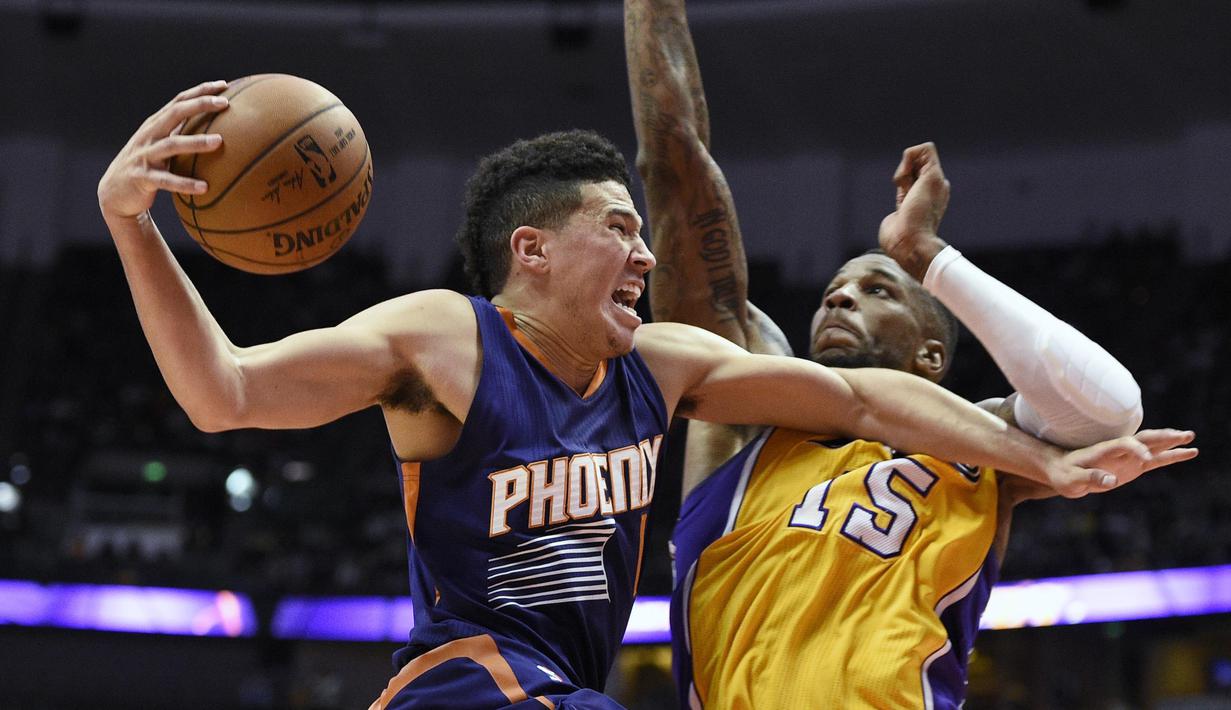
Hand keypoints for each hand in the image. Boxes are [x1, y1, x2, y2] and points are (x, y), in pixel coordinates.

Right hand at [97, 80, 229, 222]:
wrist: (115, 191)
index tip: (224, 85)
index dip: (200, 92)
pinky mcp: (142, 178)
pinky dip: (185, 183)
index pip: (179, 101)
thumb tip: (216, 126)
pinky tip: (204, 187)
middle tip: (225, 103)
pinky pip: (166, 180)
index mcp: (156, 125)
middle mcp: (149, 135)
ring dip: (196, 142)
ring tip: (219, 141)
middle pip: (175, 113)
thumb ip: (181, 133)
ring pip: (171, 145)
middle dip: (200, 105)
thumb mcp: (162, 145)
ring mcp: (145, 155)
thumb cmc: (148, 165)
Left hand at [877, 142, 950, 281]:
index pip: (917, 177)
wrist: (910, 245)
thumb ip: (900, 210)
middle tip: (902, 195)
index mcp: (930, 199)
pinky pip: (925, 149)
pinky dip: (908, 159)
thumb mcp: (897, 221)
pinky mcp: (934, 175)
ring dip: (905, 166)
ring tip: (902, 187)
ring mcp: (938, 182)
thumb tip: (897, 215)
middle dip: (905, 173)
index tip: (900, 202)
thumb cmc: (899, 240)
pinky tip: (903, 180)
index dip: (903, 182)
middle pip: (920, 163)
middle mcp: (937, 188)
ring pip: (923, 153)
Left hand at [1047, 428, 1197, 497]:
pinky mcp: (1133, 466)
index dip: (1136, 449)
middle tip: (1185, 434)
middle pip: (1144, 439)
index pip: (1124, 444)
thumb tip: (1111, 480)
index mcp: (1103, 450)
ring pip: (1153, 447)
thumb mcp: (1072, 479)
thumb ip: (1091, 478)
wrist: (1061, 471)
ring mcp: (1128, 457)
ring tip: (1192, 438)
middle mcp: (1119, 450)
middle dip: (1163, 437)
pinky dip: (1171, 456)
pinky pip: (1156, 460)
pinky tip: (1189, 453)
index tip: (1146, 458)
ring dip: (1172, 443)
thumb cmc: (1064, 474)